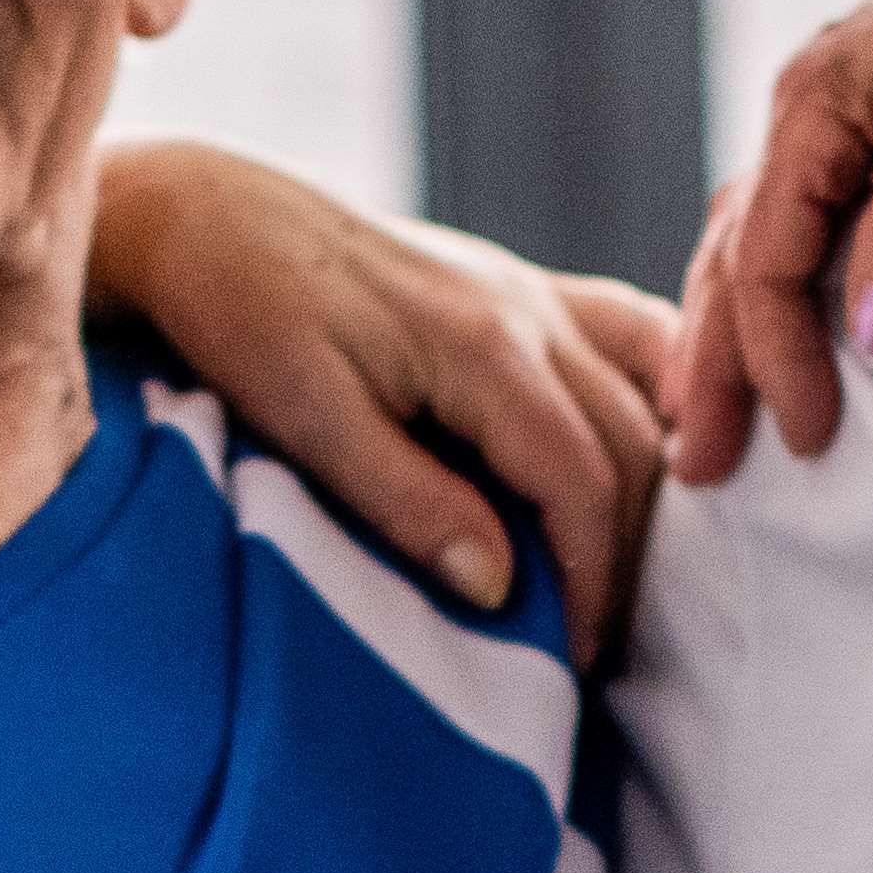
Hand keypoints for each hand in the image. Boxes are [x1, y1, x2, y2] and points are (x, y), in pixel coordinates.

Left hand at [86, 139, 669, 647]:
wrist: (210, 215)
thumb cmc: (242, 313)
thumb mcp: (308, 420)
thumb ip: (407, 501)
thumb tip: (497, 585)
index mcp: (484, 347)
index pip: (582, 480)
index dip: (592, 579)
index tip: (574, 658)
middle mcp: (528, 310)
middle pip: (629, 446)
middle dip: (625, 552)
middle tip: (597, 640)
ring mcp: (530, 290)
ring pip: (643, 394)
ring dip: (652, 486)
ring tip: (620, 568)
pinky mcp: (515, 285)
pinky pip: (627, 333)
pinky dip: (658, 395)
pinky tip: (662, 449)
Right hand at [665, 0, 872, 483]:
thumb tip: (867, 339)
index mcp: (811, 105)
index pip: (763, 264)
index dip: (776, 360)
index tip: (805, 440)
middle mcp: (802, 106)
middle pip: (730, 258)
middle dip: (712, 366)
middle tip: (701, 463)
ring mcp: (828, 108)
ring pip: (751, 236)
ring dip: (727, 329)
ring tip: (706, 410)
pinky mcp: (868, 112)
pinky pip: (795, 214)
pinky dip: (772, 281)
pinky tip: (774, 324)